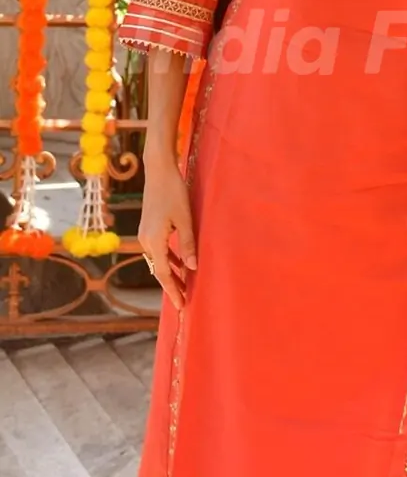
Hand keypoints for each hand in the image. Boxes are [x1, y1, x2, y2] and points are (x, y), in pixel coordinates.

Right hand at [138, 157, 196, 309]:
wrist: (158, 171)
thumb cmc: (174, 192)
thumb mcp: (185, 218)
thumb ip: (187, 243)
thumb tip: (191, 268)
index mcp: (154, 240)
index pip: (164, 273)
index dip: (173, 290)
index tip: (181, 305)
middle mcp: (146, 240)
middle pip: (159, 270)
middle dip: (171, 286)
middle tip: (183, 302)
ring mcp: (145, 234)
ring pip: (158, 261)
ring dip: (170, 273)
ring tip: (183, 286)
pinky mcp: (148, 227)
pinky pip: (158, 250)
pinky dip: (167, 260)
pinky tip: (178, 263)